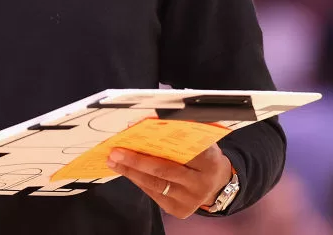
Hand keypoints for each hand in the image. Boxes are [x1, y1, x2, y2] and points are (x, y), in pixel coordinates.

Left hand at [106, 144, 232, 218]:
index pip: (182, 150)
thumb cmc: (205, 158)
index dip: (157, 142)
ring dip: (131, 172)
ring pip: (155, 184)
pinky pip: (154, 194)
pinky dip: (139, 181)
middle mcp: (200, 184)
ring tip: (115, 161)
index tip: (138, 132)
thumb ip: (185, 135)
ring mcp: (190, 200)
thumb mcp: (202, 143)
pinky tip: (127, 171)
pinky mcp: (179, 210)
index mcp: (210, 162)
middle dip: (136, 160)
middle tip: (117, 152)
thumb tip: (152, 122)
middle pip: (163, 170)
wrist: (217, 185)